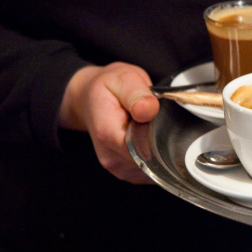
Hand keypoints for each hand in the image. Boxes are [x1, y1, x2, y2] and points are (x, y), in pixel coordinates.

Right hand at [59, 62, 159, 183]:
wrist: (90, 98)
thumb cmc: (108, 88)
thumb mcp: (124, 79)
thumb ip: (137, 94)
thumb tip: (149, 109)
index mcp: (107, 133)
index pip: (142, 150)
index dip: (158, 137)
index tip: (160, 121)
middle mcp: (110, 157)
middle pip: (150, 160)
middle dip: (160, 142)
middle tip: (154, 119)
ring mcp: (116, 167)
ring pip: (152, 166)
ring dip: (157, 148)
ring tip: (146, 127)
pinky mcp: (125, 172)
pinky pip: (150, 170)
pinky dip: (154, 155)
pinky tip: (145, 138)